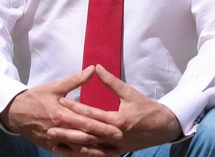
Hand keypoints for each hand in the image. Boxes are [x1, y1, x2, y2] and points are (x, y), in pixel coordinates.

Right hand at [1, 67, 123, 154]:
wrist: (14, 112)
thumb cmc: (36, 97)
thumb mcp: (55, 86)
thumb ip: (76, 80)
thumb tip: (93, 68)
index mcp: (61, 113)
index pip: (87, 121)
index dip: (104, 126)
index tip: (119, 128)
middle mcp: (59, 128)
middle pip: (85, 137)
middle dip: (104, 140)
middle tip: (120, 141)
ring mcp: (54, 139)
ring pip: (78, 149)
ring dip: (95, 152)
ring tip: (111, 154)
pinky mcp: (50, 146)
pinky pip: (68, 153)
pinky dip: (81, 156)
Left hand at [50, 65, 182, 153]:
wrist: (163, 128)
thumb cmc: (147, 108)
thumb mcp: (130, 92)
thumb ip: (111, 82)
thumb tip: (96, 67)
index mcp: (119, 120)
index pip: (92, 113)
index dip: (76, 107)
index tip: (61, 101)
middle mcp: (115, 136)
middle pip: (87, 132)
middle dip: (68, 126)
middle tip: (51, 120)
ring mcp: (115, 148)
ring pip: (89, 147)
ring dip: (70, 144)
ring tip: (53, 140)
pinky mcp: (116, 154)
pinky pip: (96, 156)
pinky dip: (81, 154)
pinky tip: (67, 152)